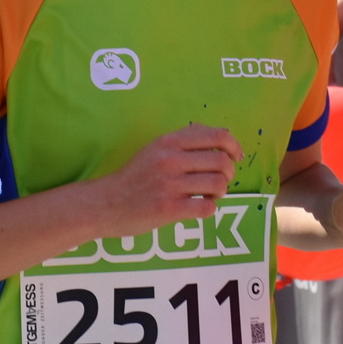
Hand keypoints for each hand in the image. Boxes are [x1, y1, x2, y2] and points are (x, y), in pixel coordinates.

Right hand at [91, 124, 243, 235]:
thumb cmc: (135, 176)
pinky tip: (199, 207)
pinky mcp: (169, 209)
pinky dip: (209, 208)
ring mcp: (170, 185)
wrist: (106, 203)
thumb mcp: (156, 148)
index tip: (236, 157)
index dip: (234, 147)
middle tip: (220, 181)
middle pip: (222, 162)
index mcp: (170, 141)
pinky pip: (207, 207)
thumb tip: (223, 134)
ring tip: (209, 195)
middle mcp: (171, 160)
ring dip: (220, 192)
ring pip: (218, 185)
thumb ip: (186, 140)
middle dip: (229, 174)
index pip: (218, 136)